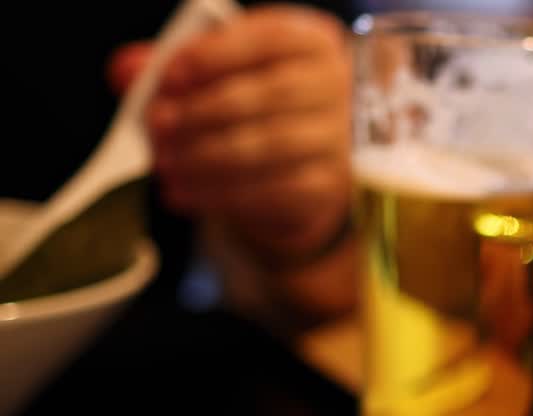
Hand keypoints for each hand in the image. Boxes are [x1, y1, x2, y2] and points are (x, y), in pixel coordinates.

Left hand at [109, 5, 355, 323]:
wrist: (309, 162)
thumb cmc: (261, 104)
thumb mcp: (225, 73)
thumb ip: (177, 67)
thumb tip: (126, 71)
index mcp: (312, 41)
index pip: (269, 39)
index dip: (215, 56)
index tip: (169, 77)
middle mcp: (339, 86)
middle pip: (268, 96)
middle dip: (202, 113)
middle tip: (157, 128)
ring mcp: (342, 140)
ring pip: (268, 147)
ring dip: (205, 159)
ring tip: (166, 166)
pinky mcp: (331, 186)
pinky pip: (273, 191)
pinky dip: (222, 195)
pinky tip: (186, 194)